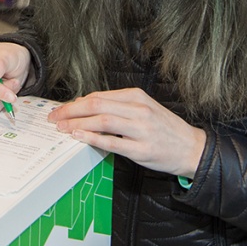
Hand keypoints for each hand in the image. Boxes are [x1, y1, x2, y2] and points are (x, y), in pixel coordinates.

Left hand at [48, 88, 206, 177]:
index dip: (76, 102)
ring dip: (77, 123)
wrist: (192, 148)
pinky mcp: (142, 149)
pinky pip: (112, 142)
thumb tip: (87, 106)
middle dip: (70, 110)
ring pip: (102, 121)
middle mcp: (138, 109)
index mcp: (136, 96)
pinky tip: (79, 136)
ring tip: (61, 127)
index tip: (61, 108)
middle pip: (96, 104)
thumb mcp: (143, 109)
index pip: (98, 96)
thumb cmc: (164, 129)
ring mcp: (140, 129)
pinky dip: (92, 138)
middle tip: (54, 116)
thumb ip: (118, 107)